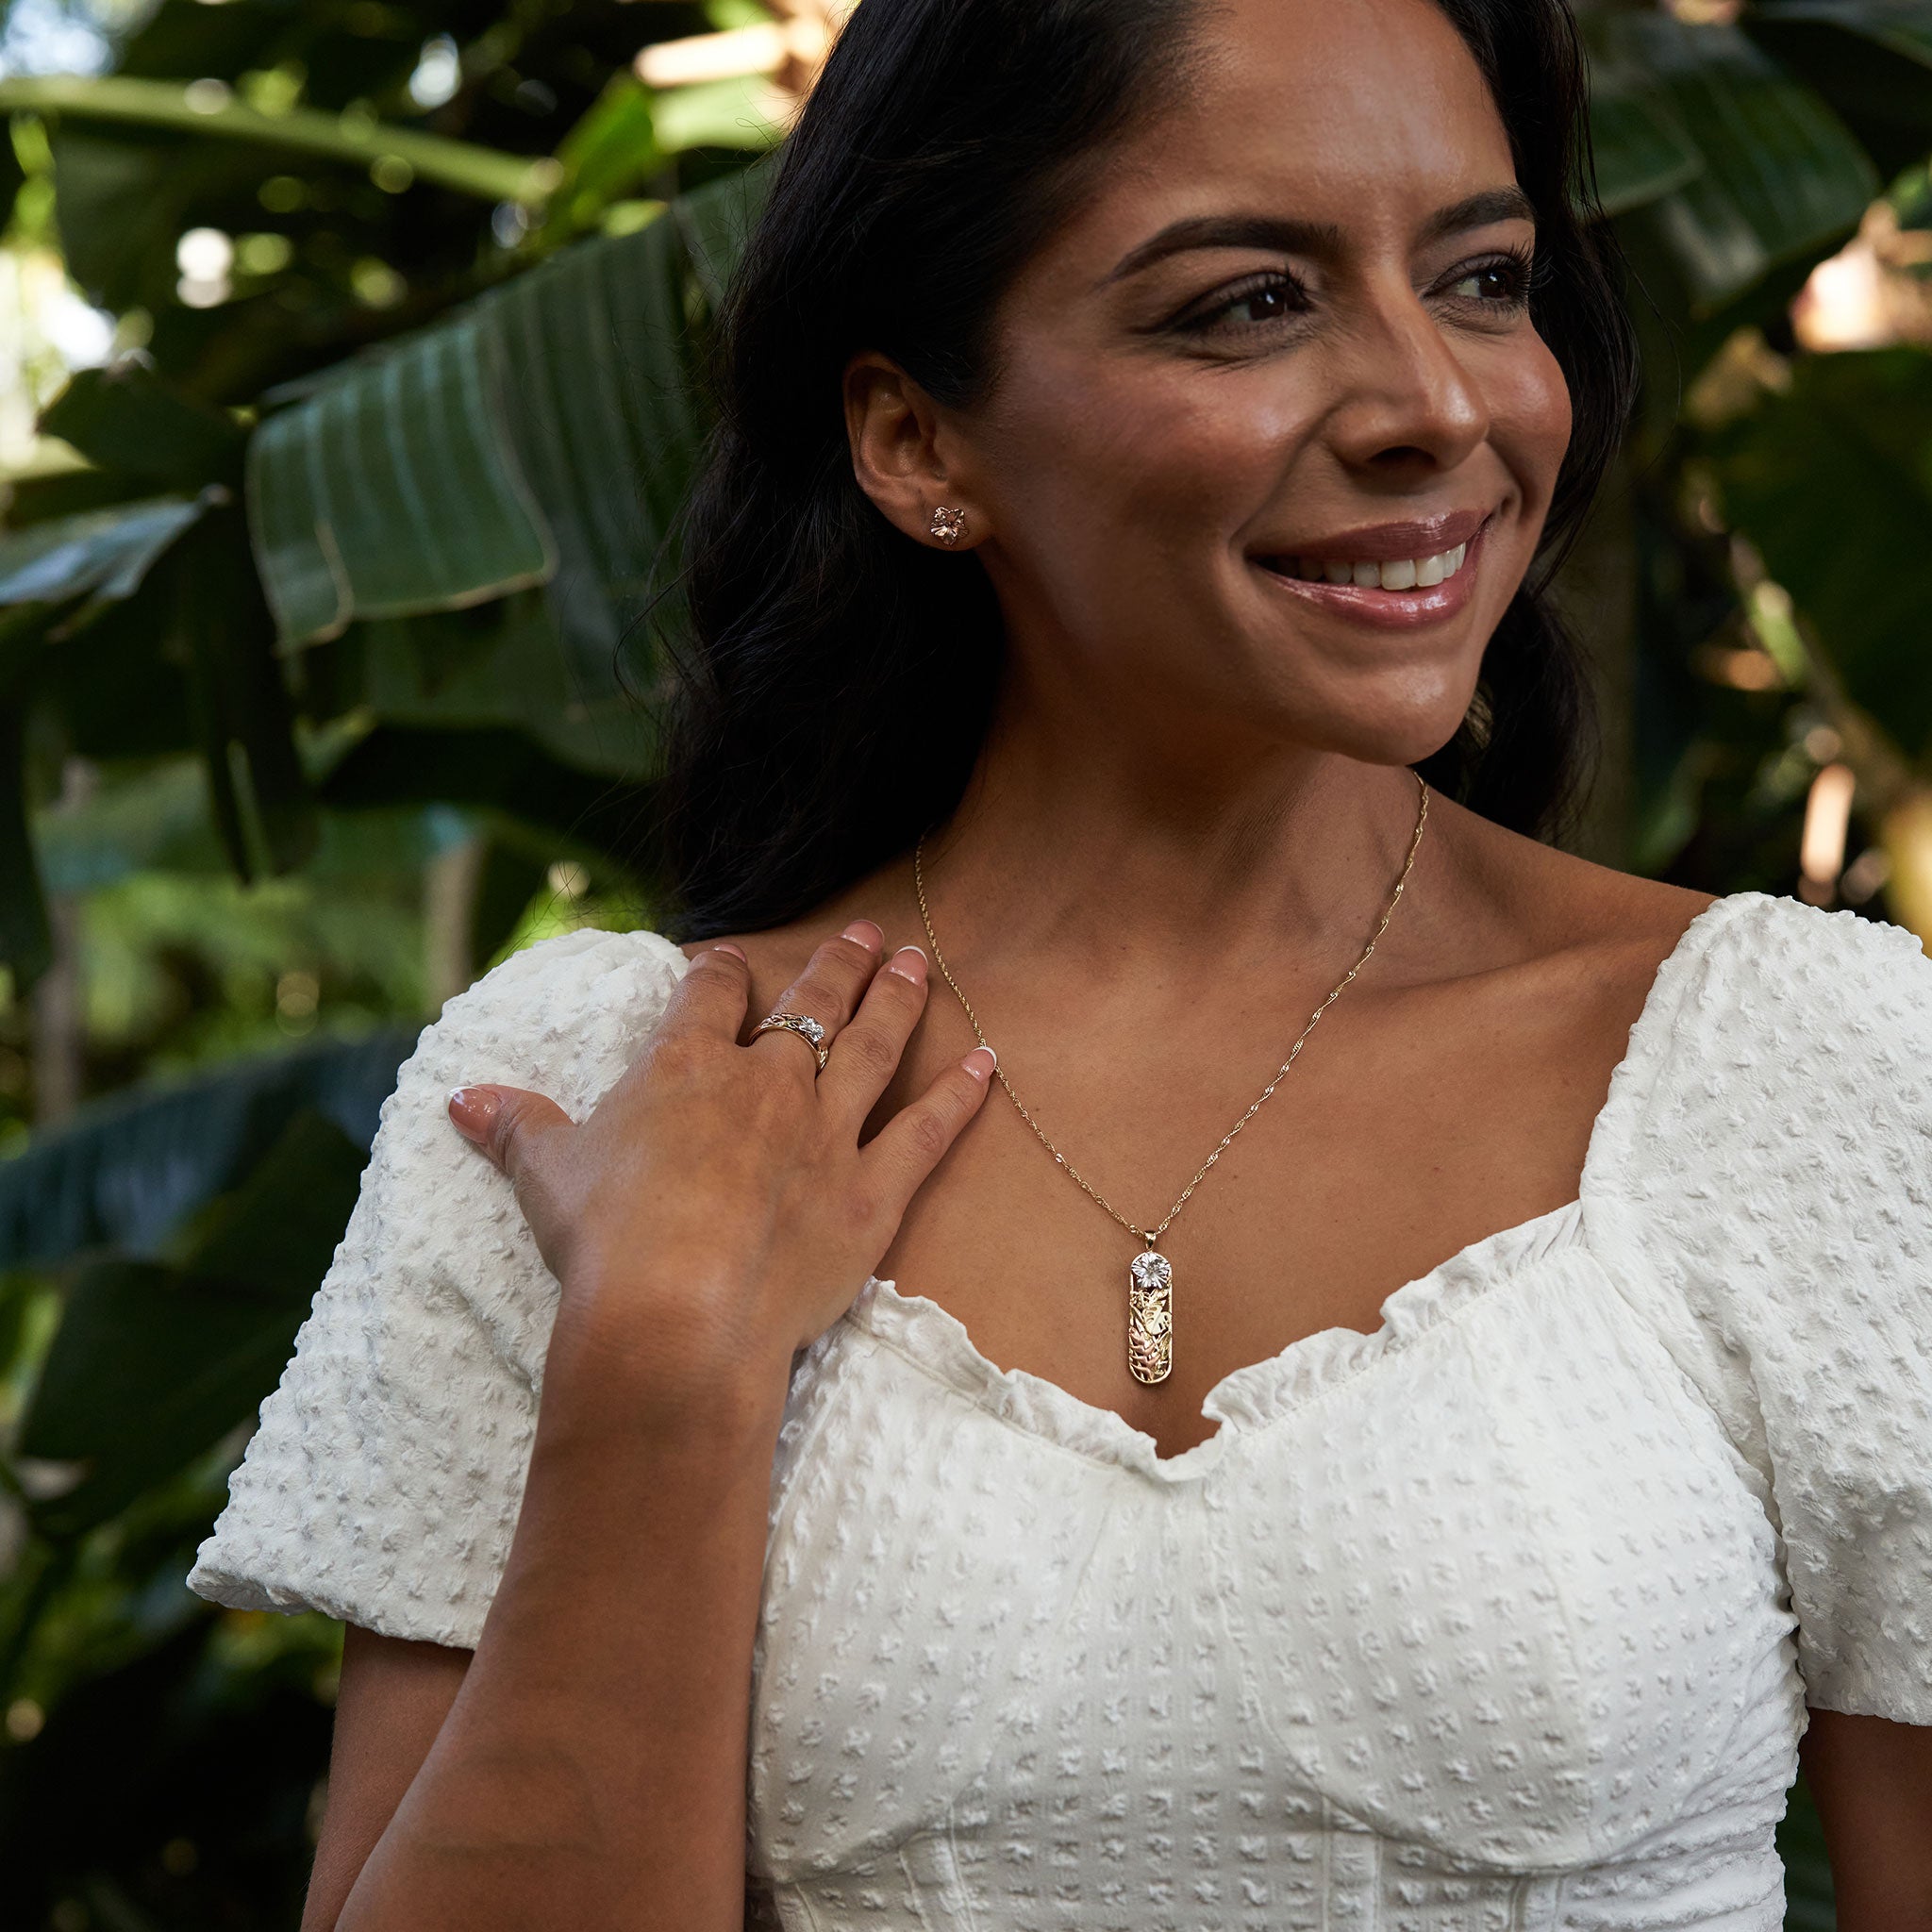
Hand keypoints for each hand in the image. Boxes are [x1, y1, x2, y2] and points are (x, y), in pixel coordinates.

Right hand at [444, 922, 995, 1391]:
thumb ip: (515, 1126)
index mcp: (687, 1065)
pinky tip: (988, 1064)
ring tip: (921, 962)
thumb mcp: (546, 1175)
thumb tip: (459, 1098)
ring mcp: (826, 1132)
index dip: (721, 973)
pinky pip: (927, 1132)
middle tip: (867, 932)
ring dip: (900, 999)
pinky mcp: (870, 1192)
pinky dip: (961, 1097)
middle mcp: (766, 1082)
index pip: (709, 995)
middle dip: (838, 963)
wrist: (673, 1317)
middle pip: (810, 1003)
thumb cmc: (603, 1241)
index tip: (730, 961)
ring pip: (873, 1046)